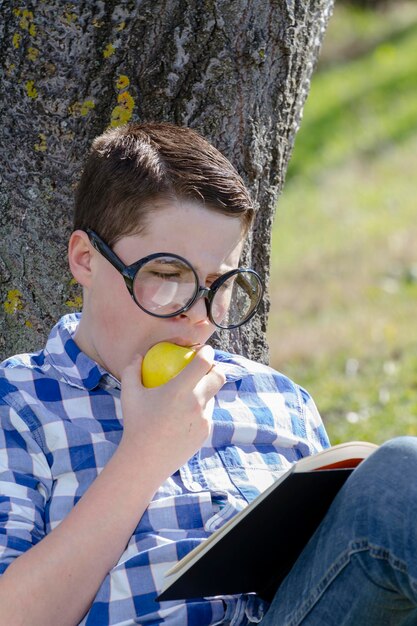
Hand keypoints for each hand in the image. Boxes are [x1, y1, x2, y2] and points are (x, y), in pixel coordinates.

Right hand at [118, 345, 225, 478]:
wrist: (145, 461)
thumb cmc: (135, 424)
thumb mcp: (129, 394)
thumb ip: (132, 370)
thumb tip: (139, 356)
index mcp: (180, 390)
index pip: (203, 363)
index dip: (208, 352)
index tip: (204, 350)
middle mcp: (196, 403)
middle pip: (219, 377)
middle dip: (216, 368)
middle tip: (207, 367)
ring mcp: (204, 419)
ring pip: (212, 397)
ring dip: (205, 391)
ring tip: (191, 392)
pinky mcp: (205, 432)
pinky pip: (206, 414)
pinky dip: (199, 409)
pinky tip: (185, 413)